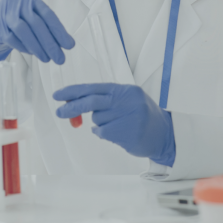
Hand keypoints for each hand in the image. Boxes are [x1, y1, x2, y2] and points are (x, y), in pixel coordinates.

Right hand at [0, 0, 74, 63]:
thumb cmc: (18, 20)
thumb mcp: (32, 16)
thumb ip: (47, 26)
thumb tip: (67, 43)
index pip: (48, 14)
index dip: (59, 31)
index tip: (69, 45)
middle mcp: (16, 2)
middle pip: (37, 23)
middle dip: (50, 43)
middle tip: (60, 58)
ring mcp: (4, 13)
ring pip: (24, 31)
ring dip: (38, 47)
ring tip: (47, 59)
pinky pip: (12, 39)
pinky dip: (24, 48)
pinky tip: (33, 54)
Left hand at [53, 83, 175, 165]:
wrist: (163, 134)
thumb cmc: (140, 116)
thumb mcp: (125, 101)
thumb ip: (103, 100)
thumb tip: (73, 104)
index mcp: (125, 90)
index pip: (94, 88)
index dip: (74, 91)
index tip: (59, 95)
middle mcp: (127, 100)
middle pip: (92, 101)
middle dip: (73, 107)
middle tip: (59, 112)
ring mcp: (129, 116)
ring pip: (97, 119)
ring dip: (100, 123)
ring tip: (116, 124)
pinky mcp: (128, 133)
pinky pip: (103, 132)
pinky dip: (103, 133)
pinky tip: (116, 133)